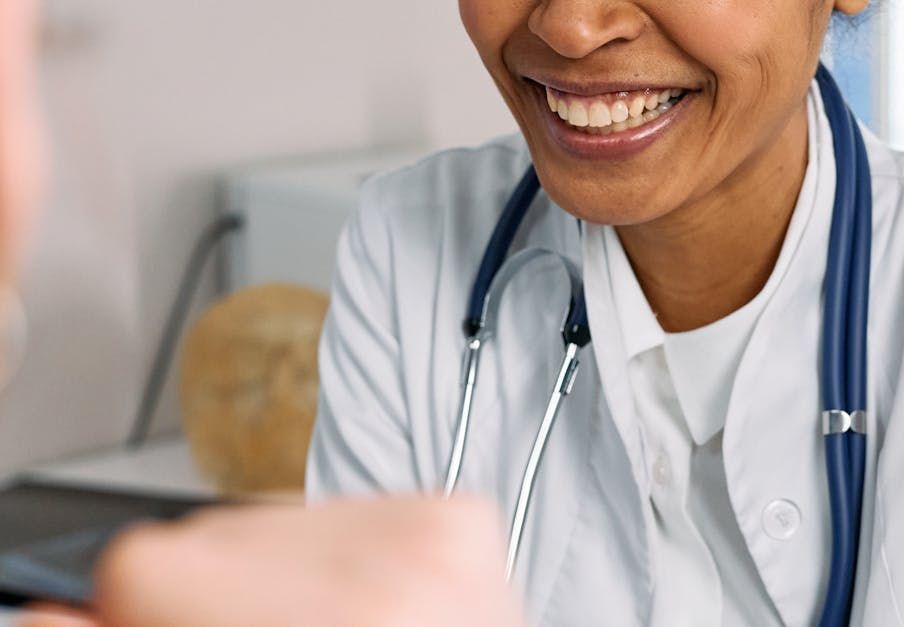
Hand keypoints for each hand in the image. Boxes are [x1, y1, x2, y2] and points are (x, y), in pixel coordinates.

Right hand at [19, 496, 525, 626]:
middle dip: (224, 594)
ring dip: (292, 572)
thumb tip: (51, 619)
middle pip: (215, 532)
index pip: (147, 560)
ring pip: (283, 514)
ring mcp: (435, 535)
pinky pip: (356, 507)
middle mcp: (384, 577)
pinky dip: (354, 553)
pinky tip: (379, 605)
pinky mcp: (462, 515)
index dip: (150, 609)